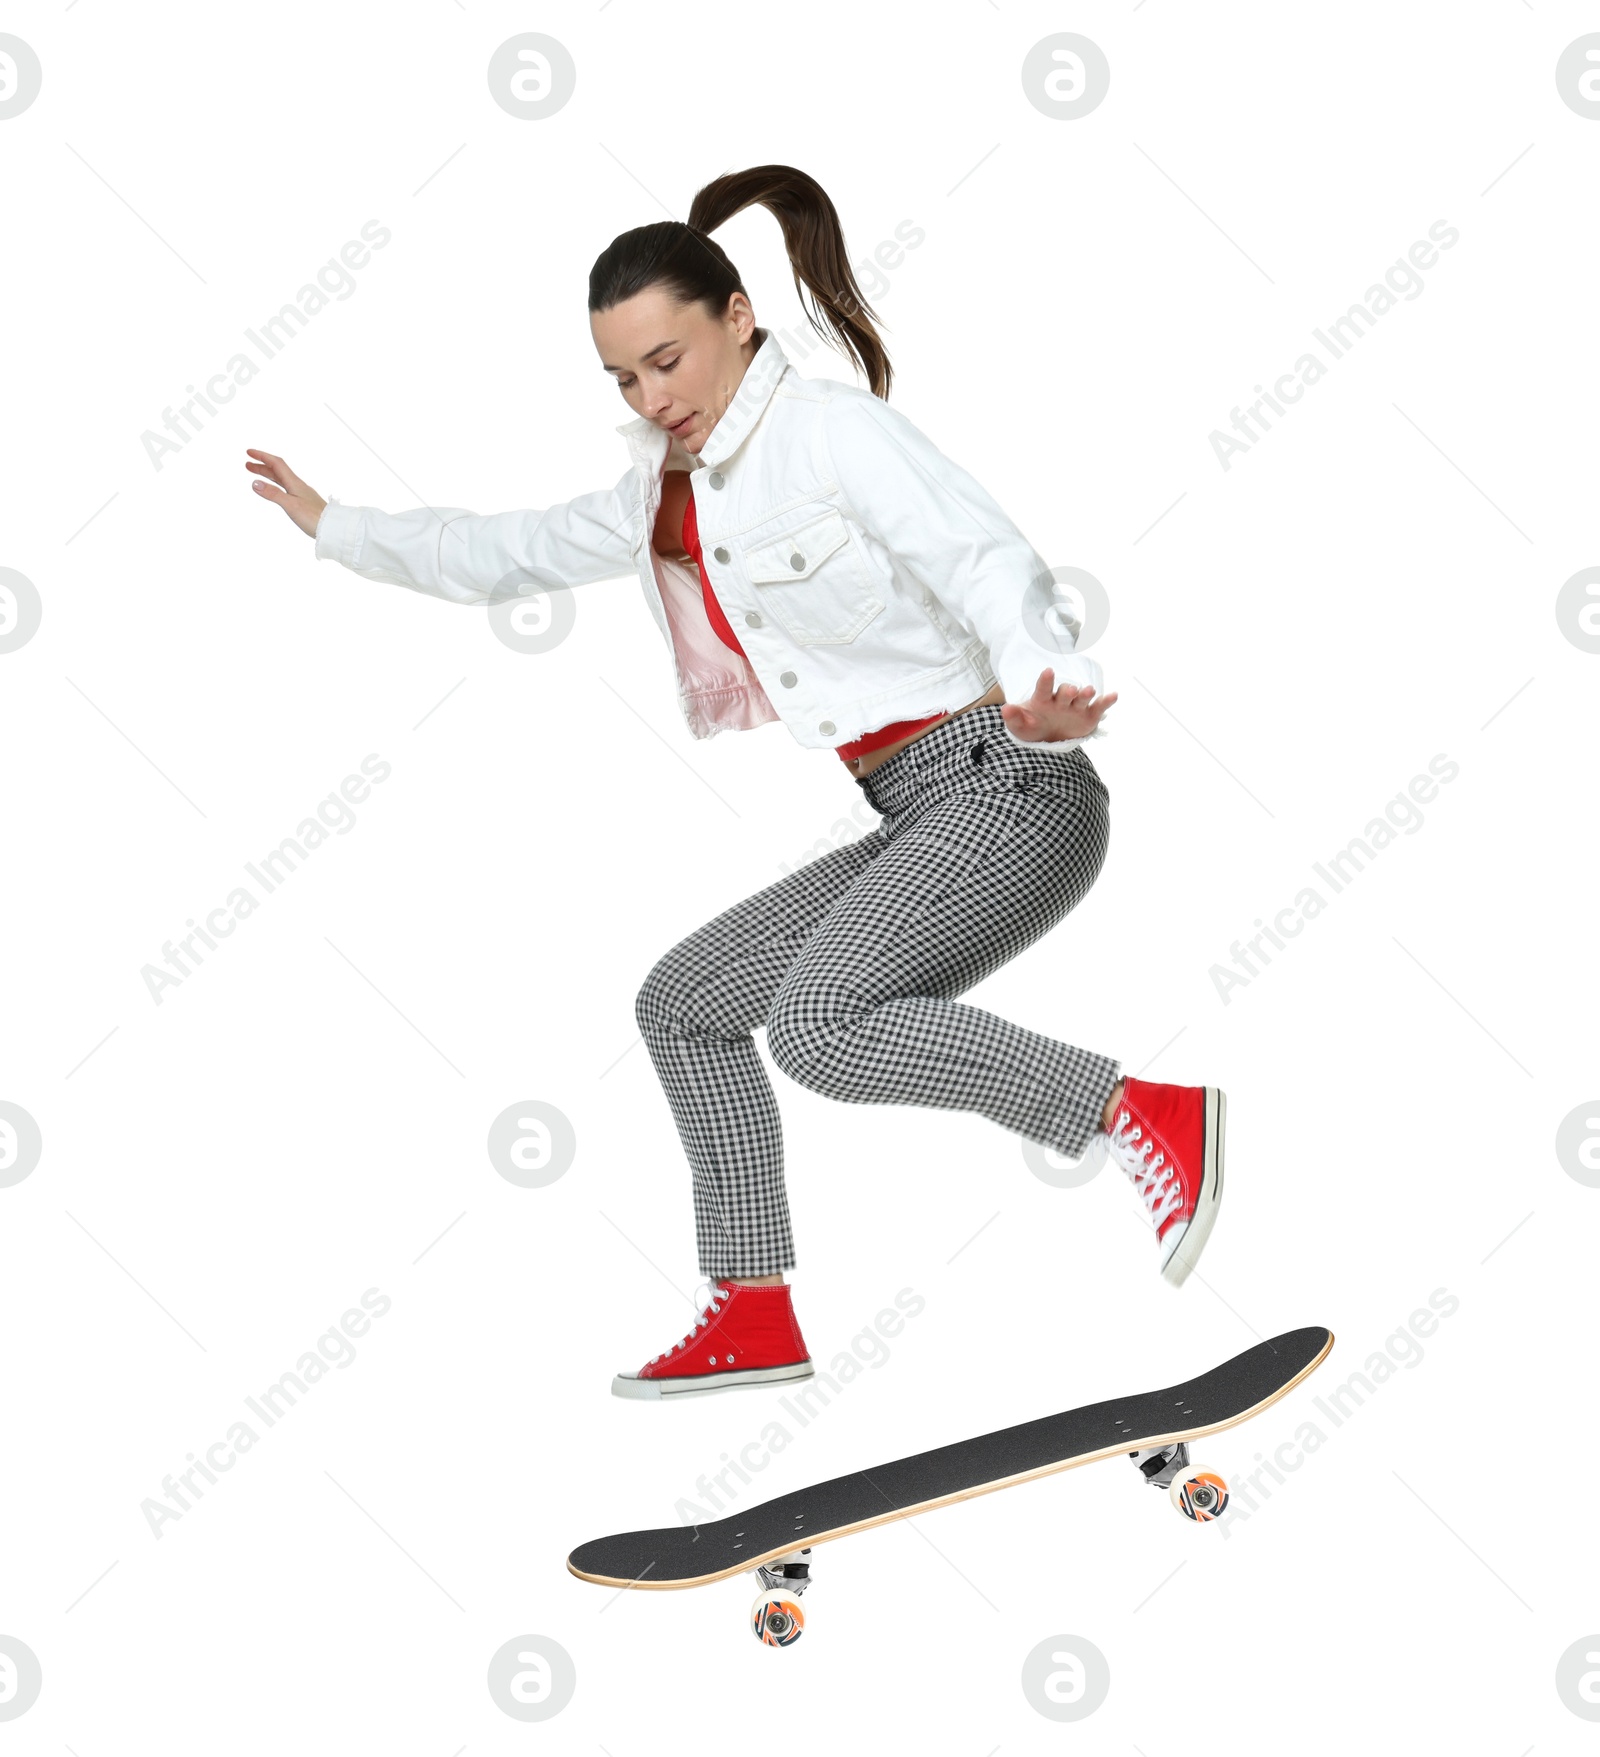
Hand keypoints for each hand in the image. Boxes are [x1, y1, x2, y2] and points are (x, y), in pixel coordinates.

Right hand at [245, 449, 326, 538]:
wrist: (333, 528)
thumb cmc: (314, 518)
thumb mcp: (290, 505)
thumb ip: (273, 494)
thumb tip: (255, 483)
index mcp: (294, 483)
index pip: (276, 464)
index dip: (262, 456)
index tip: (249, 452)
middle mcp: (297, 485)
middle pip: (277, 470)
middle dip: (262, 465)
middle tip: (247, 464)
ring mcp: (301, 493)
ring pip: (281, 479)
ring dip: (267, 475)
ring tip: (255, 475)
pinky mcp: (303, 502)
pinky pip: (286, 488)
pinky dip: (275, 485)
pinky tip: (274, 489)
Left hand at [999, 667, 1116, 742]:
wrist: (1048, 738)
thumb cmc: (1032, 727)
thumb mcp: (1020, 726)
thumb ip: (1014, 718)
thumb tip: (1005, 709)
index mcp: (1043, 700)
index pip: (1043, 688)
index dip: (1046, 680)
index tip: (1048, 671)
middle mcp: (1061, 700)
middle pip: (1065, 693)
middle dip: (1068, 691)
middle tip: (1071, 690)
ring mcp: (1076, 706)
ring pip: (1082, 698)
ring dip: (1086, 694)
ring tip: (1089, 691)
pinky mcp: (1090, 715)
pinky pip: (1099, 707)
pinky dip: (1107, 701)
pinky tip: (1114, 695)